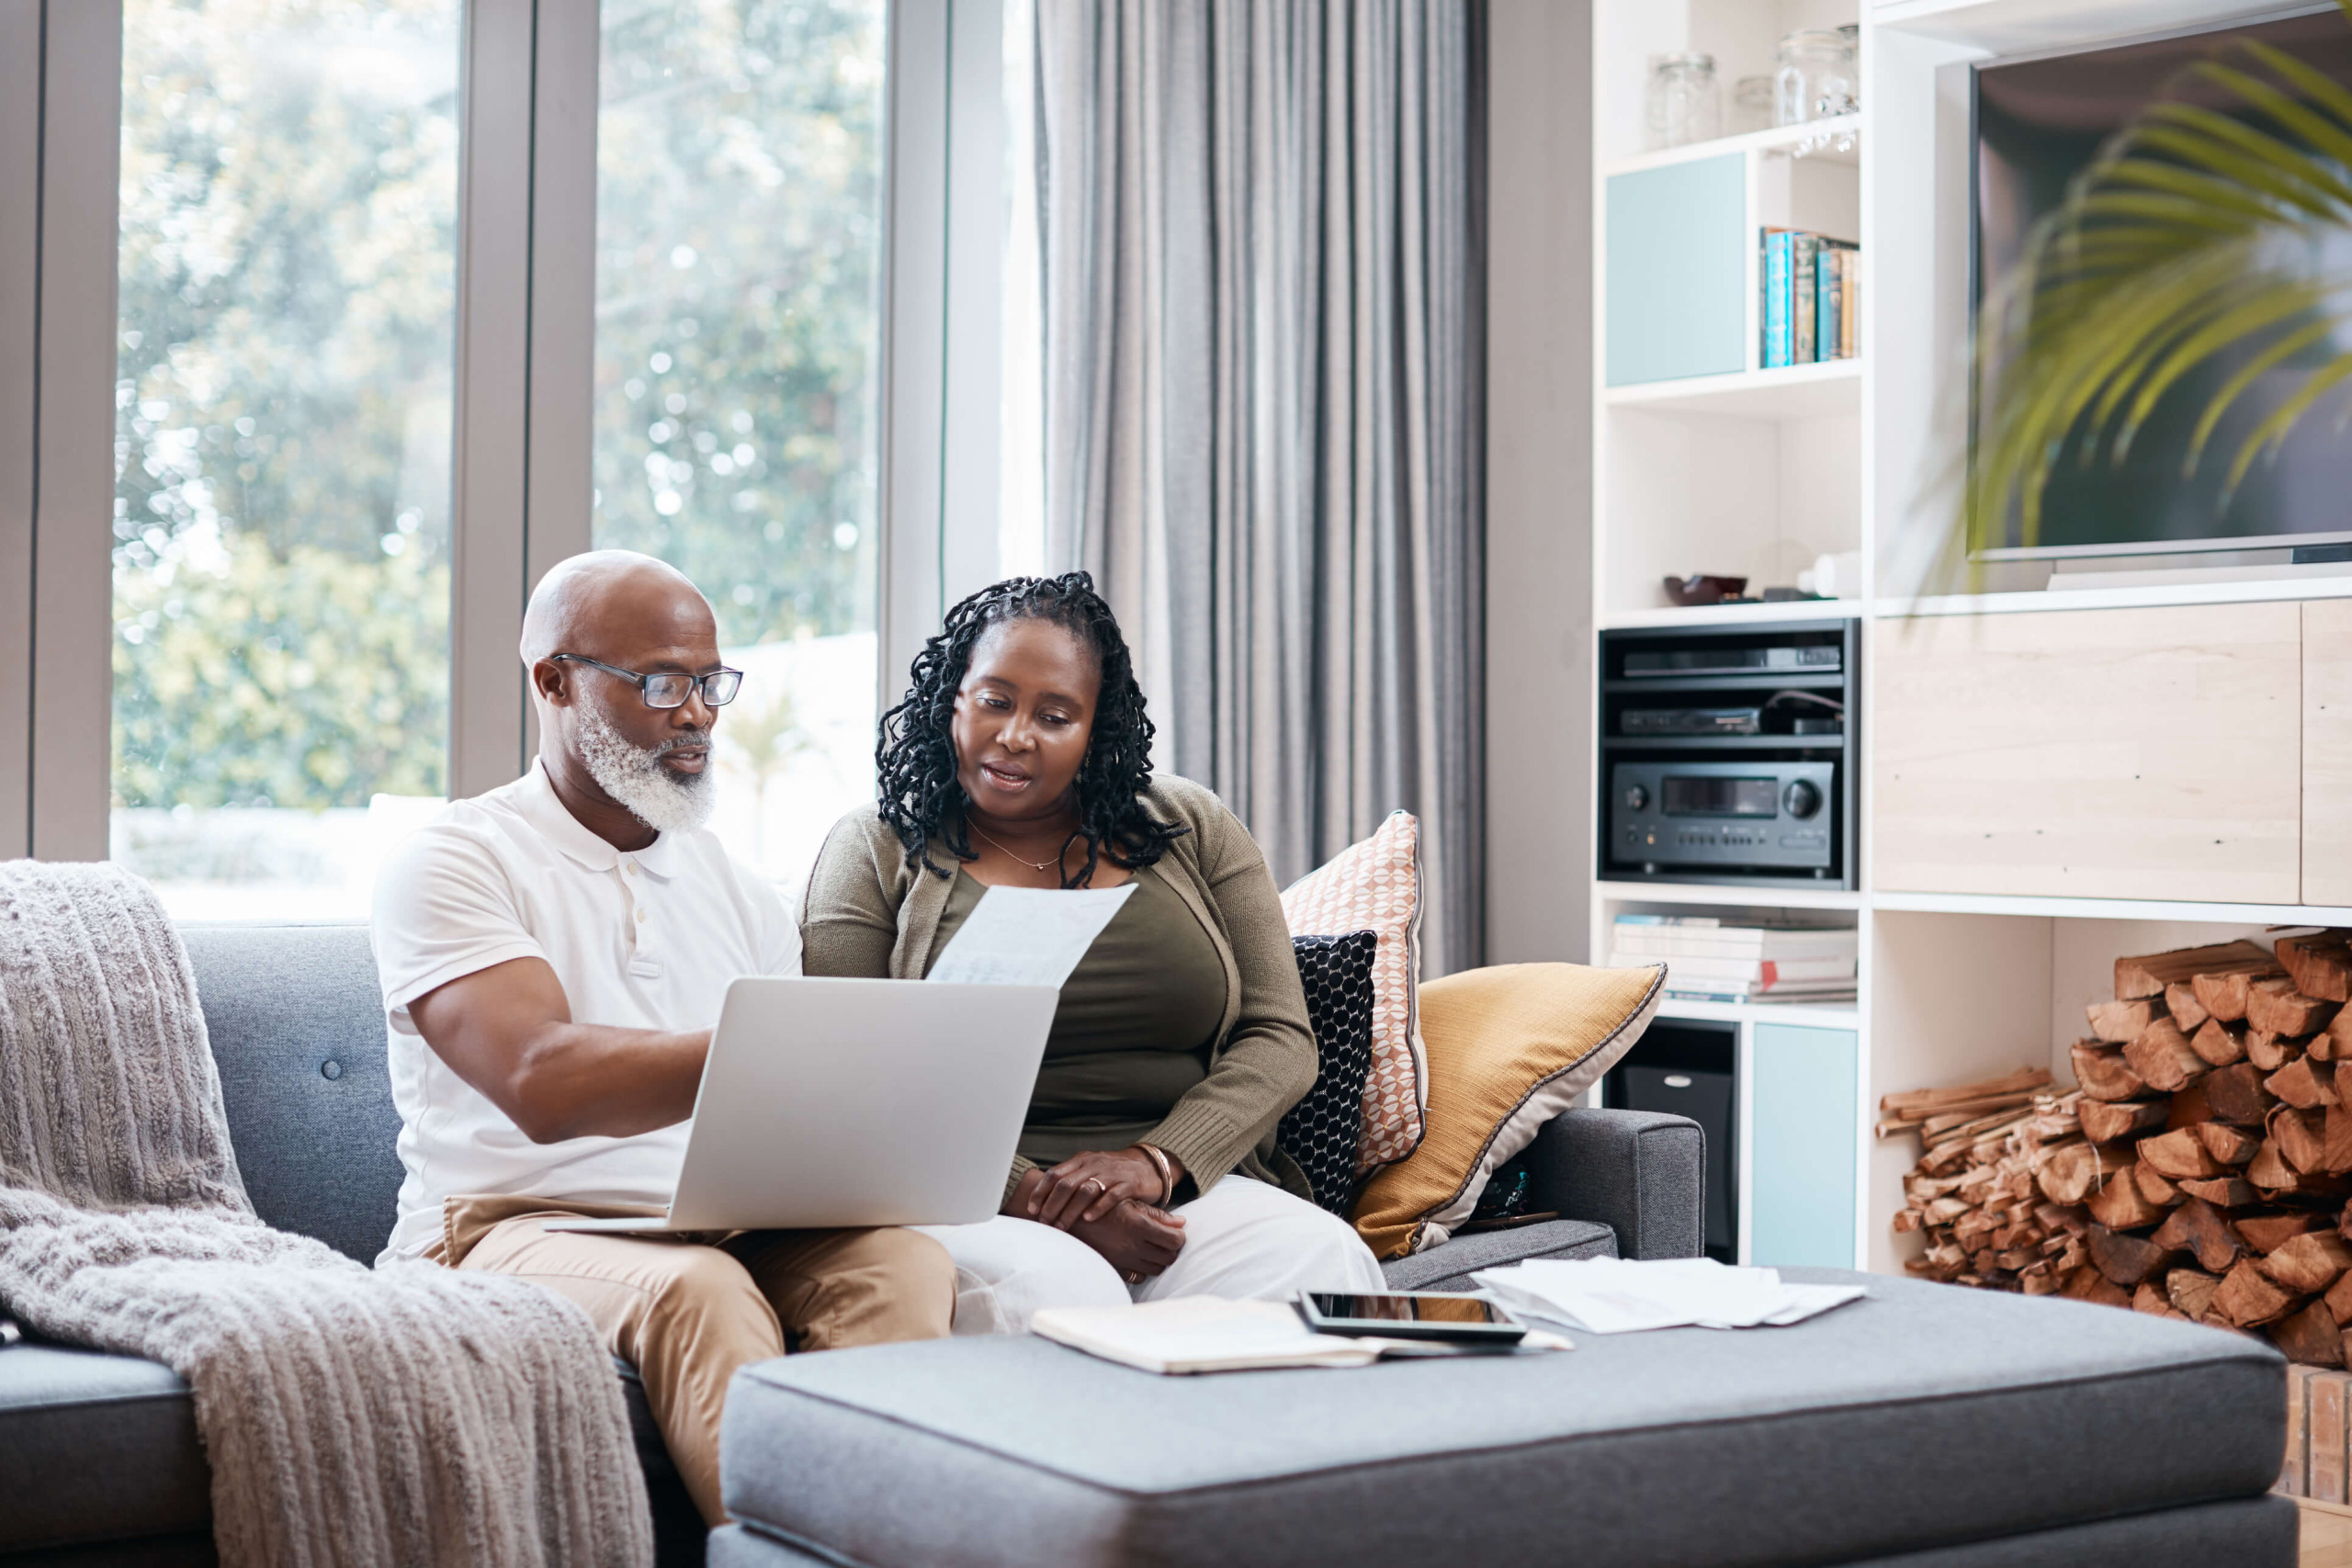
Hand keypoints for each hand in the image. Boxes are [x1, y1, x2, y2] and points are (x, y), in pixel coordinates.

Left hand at [1028, 1147, 1176, 1226]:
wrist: (1149, 1165)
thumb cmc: (1114, 1172)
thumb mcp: (1091, 1170)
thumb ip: (1072, 1180)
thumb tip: (1045, 1200)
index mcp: (1082, 1161)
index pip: (1055, 1174)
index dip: (1041, 1192)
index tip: (1031, 1209)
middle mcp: (1094, 1165)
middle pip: (1067, 1184)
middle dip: (1052, 1205)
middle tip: (1045, 1223)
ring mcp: (1112, 1173)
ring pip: (1086, 1190)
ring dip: (1070, 1210)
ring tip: (1062, 1226)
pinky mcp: (1130, 1184)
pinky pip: (1112, 1195)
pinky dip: (1098, 1207)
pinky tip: (1089, 1219)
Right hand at [1069, 1200, 1185, 1281]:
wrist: (1070, 1218)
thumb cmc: (1102, 1204)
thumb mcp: (1130, 1203)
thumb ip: (1157, 1215)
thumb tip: (1182, 1223)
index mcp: (1140, 1226)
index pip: (1175, 1240)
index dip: (1179, 1237)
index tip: (1175, 1233)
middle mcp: (1133, 1246)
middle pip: (1169, 1258)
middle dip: (1171, 1250)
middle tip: (1166, 1241)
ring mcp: (1123, 1260)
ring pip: (1156, 1270)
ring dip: (1159, 1260)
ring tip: (1153, 1248)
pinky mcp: (1115, 1269)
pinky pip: (1138, 1277)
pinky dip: (1142, 1269)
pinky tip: (1138, 1257)